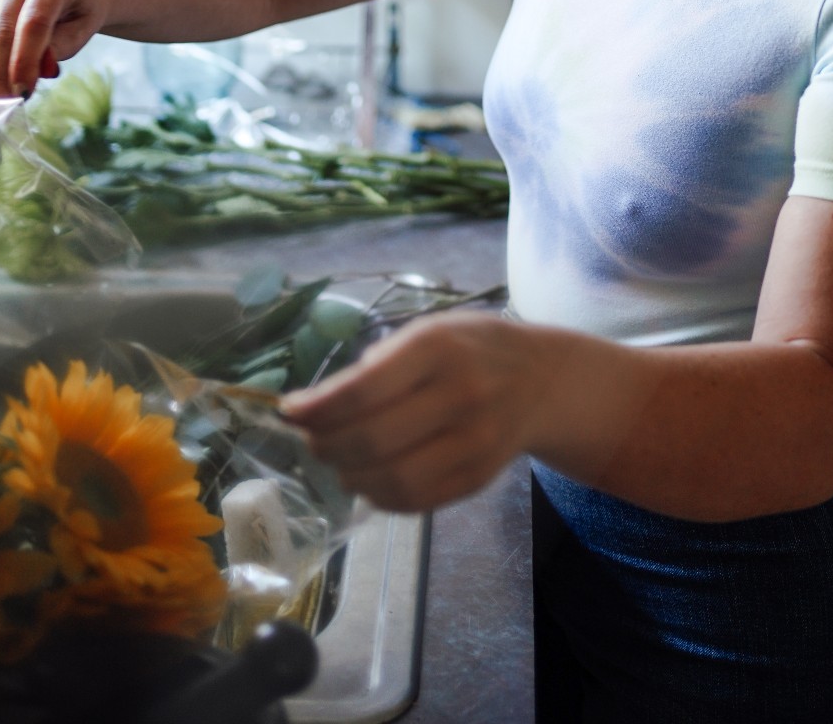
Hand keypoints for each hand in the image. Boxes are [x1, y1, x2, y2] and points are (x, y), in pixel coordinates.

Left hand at [280, 312, 550, 512]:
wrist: (543, 380)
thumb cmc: (471, 348)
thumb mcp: (428, 332)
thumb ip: (378, 365)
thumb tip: (317, 405)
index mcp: (438, 348)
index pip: (364, 389)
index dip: (319, 408)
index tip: (289, 412)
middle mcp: (460, 395)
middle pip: (374, 440)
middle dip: (328, 446)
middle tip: (311, 441)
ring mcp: (474, 442)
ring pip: (394, 480)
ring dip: (351, 477)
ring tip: (337, 463)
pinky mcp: (479, 478)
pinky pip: (418, 500)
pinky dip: (381, 497)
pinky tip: (368, 480)